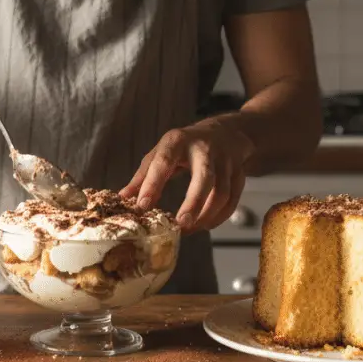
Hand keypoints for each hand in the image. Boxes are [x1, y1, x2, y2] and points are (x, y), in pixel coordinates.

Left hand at [120, 116, 254, 232]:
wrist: (226, 132)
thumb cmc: (186, 146)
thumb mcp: (162, 152)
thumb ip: (143, 175)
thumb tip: (122, 199)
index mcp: (178, 141)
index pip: (164, 161)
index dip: (152, 184)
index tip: (142, 206)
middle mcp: (204, 148)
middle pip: (205, 176)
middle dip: (194, 202)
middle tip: (181, 224)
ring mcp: (226, 160)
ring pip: (222, 191)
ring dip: (207, 214)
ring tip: (190, 229)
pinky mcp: (240, 172)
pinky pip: (233, 199)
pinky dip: (220, 216)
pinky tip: (205, 224)